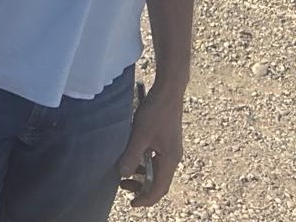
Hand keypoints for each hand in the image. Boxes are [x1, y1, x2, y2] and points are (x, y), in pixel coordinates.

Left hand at [117, 84, 184, 206]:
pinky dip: (143, 163)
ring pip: (156, 170)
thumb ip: (132, 155)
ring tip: (123, 173)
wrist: (168, 91)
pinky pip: (154, 159)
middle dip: (141, 187)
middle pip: (159, 181)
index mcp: (170, 159)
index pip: (160, 187)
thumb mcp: (140, 134)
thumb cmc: (156, 111)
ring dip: (141, 174)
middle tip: (122, 186)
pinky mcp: (165, 141)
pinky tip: (130, 157)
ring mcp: (169, 149)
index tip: (132, 204)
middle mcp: (172, 157)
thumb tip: (124, 174)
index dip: (146, 198)